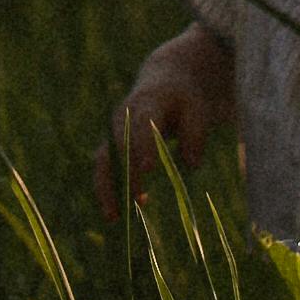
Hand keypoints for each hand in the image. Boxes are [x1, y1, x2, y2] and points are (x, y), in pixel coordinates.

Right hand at [93, 69, 220, 218]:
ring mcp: (115, 131)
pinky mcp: (113, 144)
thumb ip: (195, 134)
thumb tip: (190, 164)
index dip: (143, 146)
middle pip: (116, 146)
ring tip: (113, 217)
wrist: (165, 81)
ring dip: (106, 187)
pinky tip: (123, 211)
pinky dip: (110, 188)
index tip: (147, 170)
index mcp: (147, 104)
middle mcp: (124, 117)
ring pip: (103, 160)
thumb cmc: (184, 100)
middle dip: (121, 174)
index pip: (142, 126)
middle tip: (131, 202)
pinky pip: (106, 168)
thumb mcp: (196, 109)